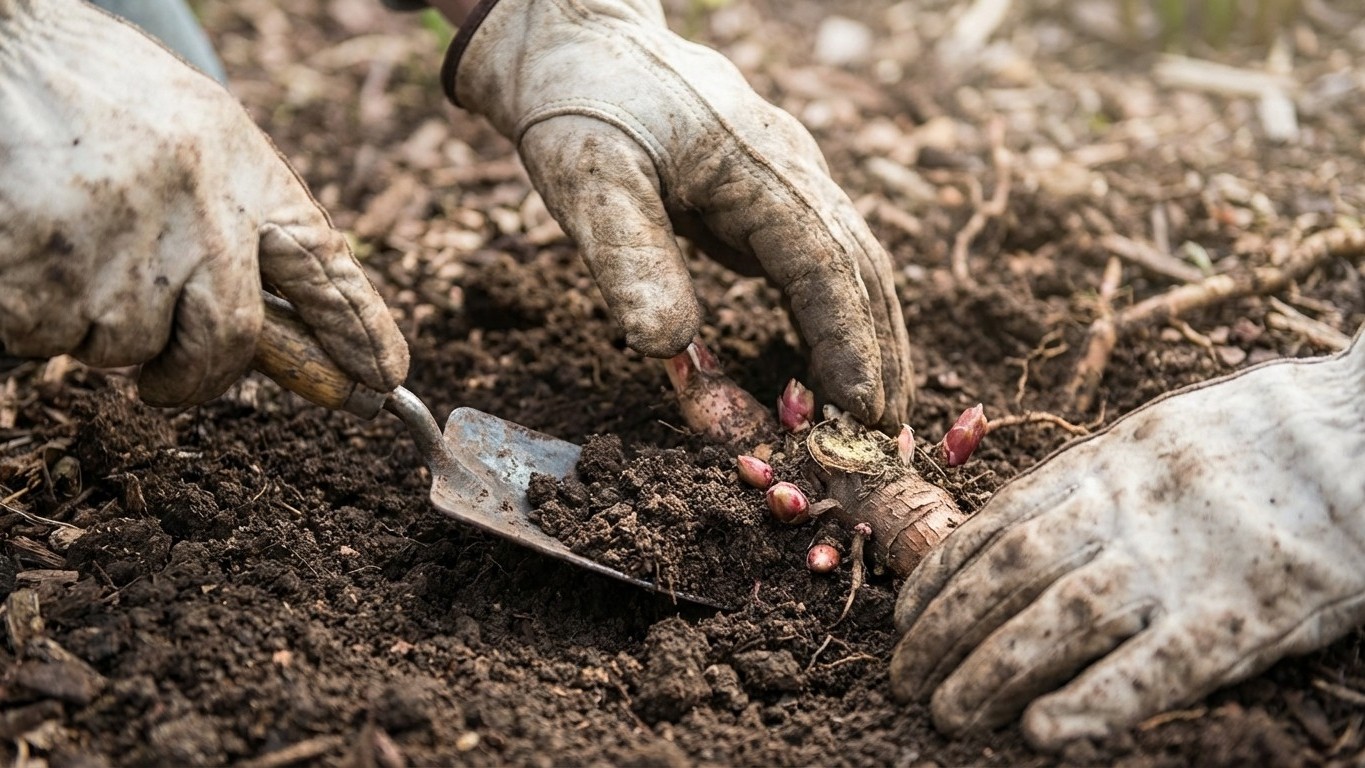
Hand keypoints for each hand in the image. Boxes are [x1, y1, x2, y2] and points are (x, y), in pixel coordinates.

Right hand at [0, 0, 407, 405]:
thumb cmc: (86, 89)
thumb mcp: (191, 131)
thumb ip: (233, 212)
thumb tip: (274, 324)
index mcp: (242, 168)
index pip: (322, 266)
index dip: (357, 327)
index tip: (385, 376)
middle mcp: (200, 212)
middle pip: (230, 338)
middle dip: (200, 376)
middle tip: (170, 385)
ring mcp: (126, 248)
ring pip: (129, 346)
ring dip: (96, 321)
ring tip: (66, 239)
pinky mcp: (49, 279)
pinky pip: (51, 337)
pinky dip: (35, 313)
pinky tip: (24, 242)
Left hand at [442, 0, 912, 429]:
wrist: (579, 41)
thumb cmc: (580, 105)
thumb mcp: (587, 181)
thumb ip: (628, 259)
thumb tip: (667, 349)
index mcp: (755, 163)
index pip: (823, 262)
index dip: (848, 340)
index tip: (864, 411)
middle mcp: (790, 168)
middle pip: (858, 267)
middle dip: (879, 352)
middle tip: (887, 437)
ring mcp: (788, 178)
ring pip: (851, 264)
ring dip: (870, 338)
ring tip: (878, 415)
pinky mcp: (769, 195)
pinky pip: (819, 261)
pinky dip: (835, 316)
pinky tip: (833, 365)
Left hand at [890, 330, 1364, 748]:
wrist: (1358, 435)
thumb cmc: (1255, 438)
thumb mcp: (1154, 436)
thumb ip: (1088, 481)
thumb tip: (1009, 532)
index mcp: (1103, 465)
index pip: (994, 525)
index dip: (939, 576)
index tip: (903, 616)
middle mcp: (1126, 511)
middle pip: (1009, 576)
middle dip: (945, 632)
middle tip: (906, 681)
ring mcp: (1180, 563)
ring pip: (1060, 620)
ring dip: (991, 670)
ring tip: (947, 713)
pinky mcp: (1240, 615)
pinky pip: (1154, 667)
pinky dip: (1094, 702)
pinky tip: (1042, 733)